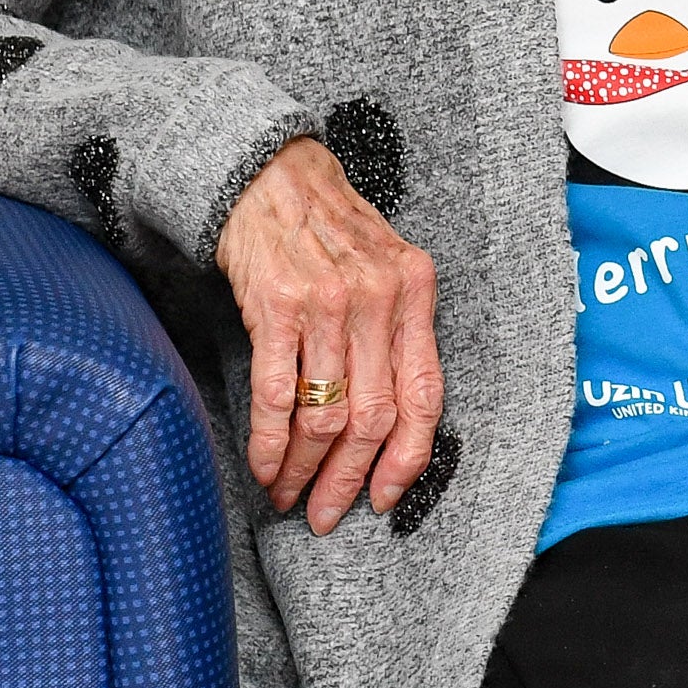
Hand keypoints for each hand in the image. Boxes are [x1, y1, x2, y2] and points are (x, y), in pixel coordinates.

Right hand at [215, 137, 443, 533]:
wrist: (270, 174)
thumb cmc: (329, 227)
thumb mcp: (385, 265)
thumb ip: (395, 328)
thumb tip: (388, 419)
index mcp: (415, 292)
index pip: (424, 395)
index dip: (407, 458)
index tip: (386, 497)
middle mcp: (379, 299)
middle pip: (372, 418)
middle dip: (347, 479)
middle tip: (325, 513)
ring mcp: (328, 303)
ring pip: (324, 414)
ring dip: (302, 468)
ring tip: (287, 492)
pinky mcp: (277, 306)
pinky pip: (277, 395)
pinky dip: (268, 442)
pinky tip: (262, 465)